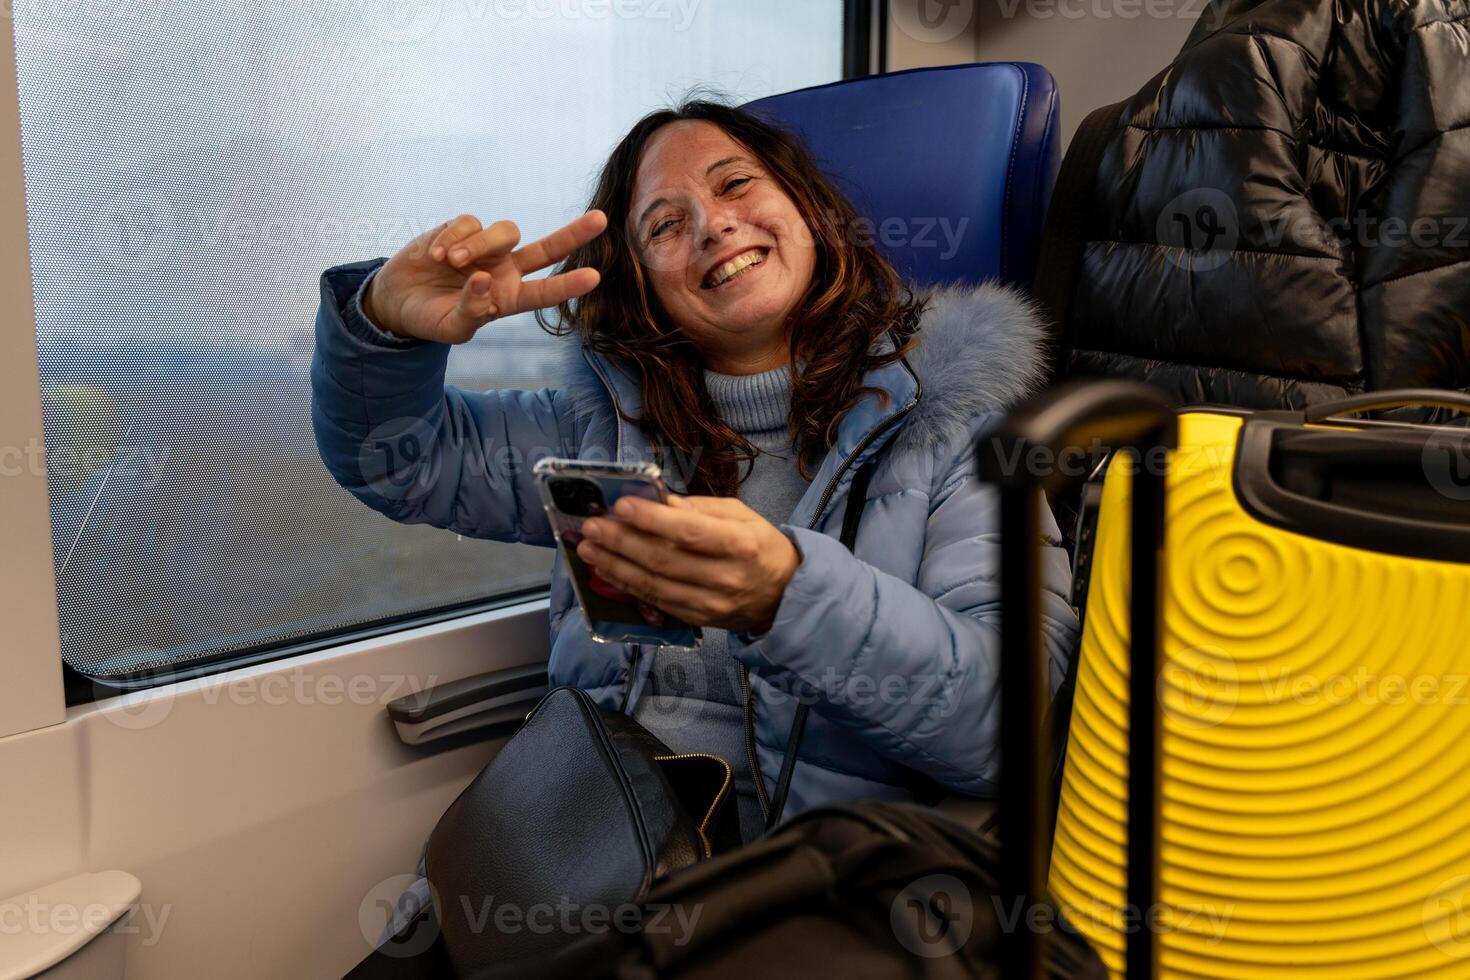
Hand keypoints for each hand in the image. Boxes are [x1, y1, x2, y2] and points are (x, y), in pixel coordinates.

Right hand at [363, 210, 606, 343]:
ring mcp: (485, 248)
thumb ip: (471, 311)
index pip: (544, 292)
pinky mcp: (461, 230)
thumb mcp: (451, 328)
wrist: (398, 300)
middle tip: (601, 220)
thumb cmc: (431, 319)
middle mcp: (505, 270)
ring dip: (477, 246)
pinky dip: (451, 238)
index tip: (594, 277)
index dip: (568, 285)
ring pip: (503, 232)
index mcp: (508, 298)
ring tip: (449, 263)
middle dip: (573, 234)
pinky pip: (468, 223)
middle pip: (545, 249)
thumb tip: (482, 280)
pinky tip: (434, 256)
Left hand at [574, 495, 800, 633]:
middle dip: (621, 542)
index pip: (689, 533)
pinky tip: (607, 570)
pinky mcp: (697, 620)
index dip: (651, 520)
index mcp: (738, 545)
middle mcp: (723, 577)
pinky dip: (627, 586)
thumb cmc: (760, 547)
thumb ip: (702, 508)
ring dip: (615, 566)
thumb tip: (662, 503)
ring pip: (653, 585)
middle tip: (591, 526)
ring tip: (587, 548)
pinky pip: (656, 602)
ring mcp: (709, 604)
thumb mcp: (742, 515)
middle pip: (663, 560)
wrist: (784, 595)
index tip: (620, 505)